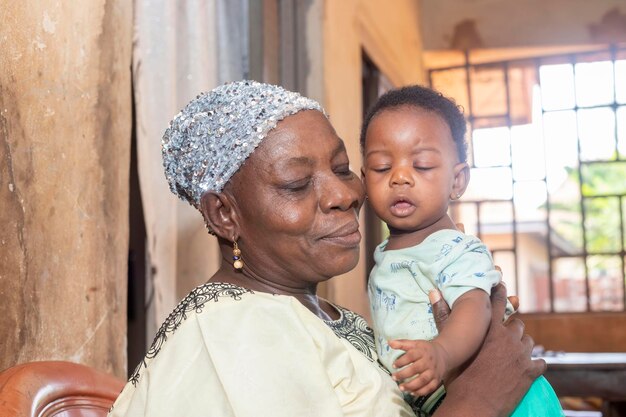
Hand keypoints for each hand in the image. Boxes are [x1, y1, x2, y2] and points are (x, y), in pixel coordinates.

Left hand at [388, 339, 447, 396]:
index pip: (411, 356)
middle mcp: (428, 362)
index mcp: (422, 352)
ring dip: (411, 386)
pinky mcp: (437, 380)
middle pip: (416, 369)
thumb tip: (389, 342)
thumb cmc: (425, 349)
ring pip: (423, 380)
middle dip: (404, 374)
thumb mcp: (415, 343)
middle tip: (394, 378)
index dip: (402, 361)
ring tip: (401, 388)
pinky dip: (421, 392)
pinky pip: (430, 388)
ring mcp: (433, 372)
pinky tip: (411, 393)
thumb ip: (402, 343)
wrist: (443, 354)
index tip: (393, 365)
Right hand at [430, 283, 545, 416]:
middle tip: (505, 335)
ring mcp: (522, 356)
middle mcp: (509, 339)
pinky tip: (529, 368)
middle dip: (512, 328)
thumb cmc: (459, 375)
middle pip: (517, 324)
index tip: (502, 285)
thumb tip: (433, 292)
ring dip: (522, 345)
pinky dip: (534, 364)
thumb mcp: (451, 346)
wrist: (474, 404)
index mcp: (490, 330)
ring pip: (529, 342)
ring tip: (514, 352)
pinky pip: (540, 362)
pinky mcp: (531, 372)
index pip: (498, 303)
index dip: (500, 292)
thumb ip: (444, 317)